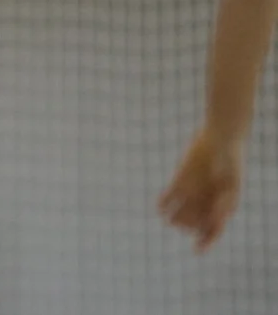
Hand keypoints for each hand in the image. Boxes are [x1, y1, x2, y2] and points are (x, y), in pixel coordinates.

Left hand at [158, 128, 243, 252]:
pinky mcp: (179, 181)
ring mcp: (192, 193)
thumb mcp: (231, 187)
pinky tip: (160, 206)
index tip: (197, 250)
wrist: (219, 140)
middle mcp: (206, 202)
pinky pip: (168, 197)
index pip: (213, 231)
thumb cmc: (230, 164)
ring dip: (176, 219)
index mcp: (222, 207)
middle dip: (190, 226)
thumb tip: (217, 224)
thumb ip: (224, 205)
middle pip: (194, 224)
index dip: (205, 242)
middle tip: (190, 222)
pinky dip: (162, 204)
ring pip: (179, 215)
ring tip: (173, 218)